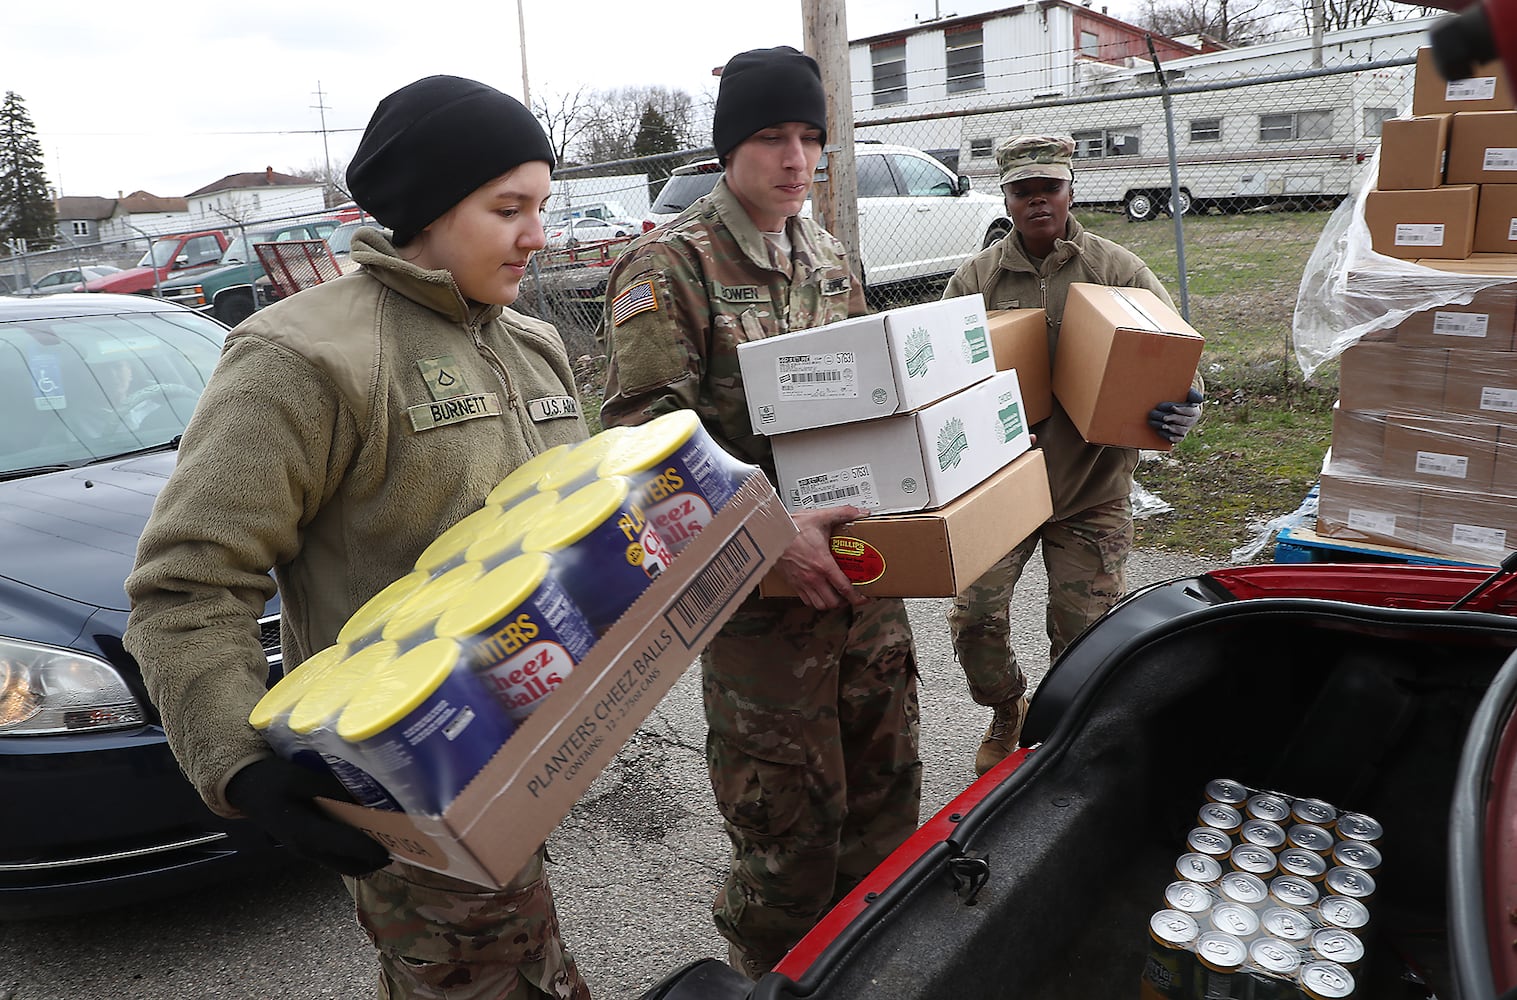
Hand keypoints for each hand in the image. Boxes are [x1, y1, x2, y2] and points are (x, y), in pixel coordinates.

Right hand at [226, 757, 391, 875]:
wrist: (245, 787)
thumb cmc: (272, 779)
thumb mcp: (300, 777)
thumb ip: (330, 789)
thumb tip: (361, 798)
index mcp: (305, 833)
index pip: (346, 847)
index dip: (372, 849)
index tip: (397, 846)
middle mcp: (307, 848)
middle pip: (349, 865)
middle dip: (375, 861)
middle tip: (402, 847)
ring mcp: (305, 850)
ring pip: (342, 864)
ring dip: (366, 859)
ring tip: (391, 843)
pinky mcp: (306, 845)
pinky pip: (335, 856)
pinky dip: (354, 853)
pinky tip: (368, 836)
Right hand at [777, 505, 866, 610]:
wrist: (770, 533)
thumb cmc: (793, 527)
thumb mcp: (820, 517)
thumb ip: (843, 514)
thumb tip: (861, 512)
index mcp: (823, 564)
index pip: (844, 588)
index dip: (856, 597)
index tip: (863, 598)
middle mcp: (813, 577)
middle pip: (832, 602)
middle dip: (843, 602)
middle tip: (849, 595)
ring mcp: (802, 582)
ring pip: (819, 605)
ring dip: (829, 603)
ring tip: (835, 595)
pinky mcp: (792, 583)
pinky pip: (805, 600)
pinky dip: (814, 600)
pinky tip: (819, 591)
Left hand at [1148, 388, 1203, 443]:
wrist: (1176, 409)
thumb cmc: (1181, 398)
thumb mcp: (1187, 394)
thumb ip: (1193, 395)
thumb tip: (1199, 400)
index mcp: (1195, 411)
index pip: (1190, 411)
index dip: (1182, 410)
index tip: (1173, 407)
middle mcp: (1192, 421)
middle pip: (1184, 421)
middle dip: (1173, 419)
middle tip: (1163, 417)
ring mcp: (1186, 429)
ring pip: (1181, 430)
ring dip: (1171, 428)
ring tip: (1161, 425)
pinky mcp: (1180, 436)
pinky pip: (1178, 439)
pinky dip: (1171, 437)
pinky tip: (1161, 432)